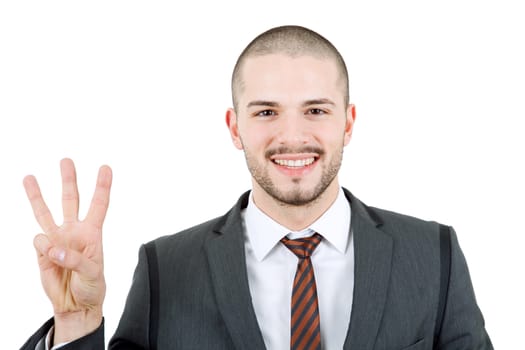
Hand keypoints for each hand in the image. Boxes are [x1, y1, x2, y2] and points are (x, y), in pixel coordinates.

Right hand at [23, 158, 111, 342]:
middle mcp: (74, 231)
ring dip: (37, 195)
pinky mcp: (43, 252)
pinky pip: (39, 241)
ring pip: (45, 212)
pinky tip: (50, 257)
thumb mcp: (92, 273)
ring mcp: (57, 240)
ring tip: (29, 177)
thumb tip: (52, 248)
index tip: (105, 167)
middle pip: (70, 200)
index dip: (102, 186)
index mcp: (92, 233)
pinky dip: (43, 247)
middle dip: (68, 180)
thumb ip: (74, 260)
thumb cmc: (91, 286)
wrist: (76, 304)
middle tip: (66, 160)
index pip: (99, 205)